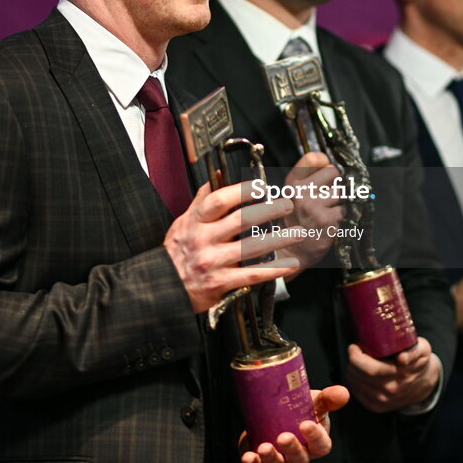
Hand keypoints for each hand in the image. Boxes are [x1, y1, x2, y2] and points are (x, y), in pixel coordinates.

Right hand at [165, 181, 302, 312]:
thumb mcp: (183, 221)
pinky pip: (252, 274)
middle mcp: (204, 239)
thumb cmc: (176, 252)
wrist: (162, 287)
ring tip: (299, 232)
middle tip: (288, 204)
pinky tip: (290, 264)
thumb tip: (217, 175)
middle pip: (240, 221)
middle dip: (268, 211)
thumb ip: (202, 200)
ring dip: (279, 239)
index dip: (242, 191)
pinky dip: (274, 269)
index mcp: (195, 222)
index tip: (261, 185)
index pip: (219, 201)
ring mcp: (212, 262)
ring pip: (251, 247)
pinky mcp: (220, 283)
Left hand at [240, 385, 349, 462]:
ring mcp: (281, 460)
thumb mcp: (315, 403)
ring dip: (271, 458)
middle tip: (283, 437)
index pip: (321, 445)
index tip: (306, 424)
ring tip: (263, 448)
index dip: (315, 437)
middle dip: (291, 448)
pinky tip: (249, 457)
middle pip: (299, 458)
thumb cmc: (299, 410)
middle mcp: (300, 454)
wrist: (275, 413)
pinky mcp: (262, 460)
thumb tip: (343, 393)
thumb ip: (328, 399)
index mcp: (315, 442)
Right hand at [277, 152, 344, 278]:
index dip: (325, 163)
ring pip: (341, 192)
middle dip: (335, 183)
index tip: (325, 171)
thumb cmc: (294, 223)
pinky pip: (344, 210)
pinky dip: (340, 216)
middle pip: (333, 172)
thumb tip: (331, 164)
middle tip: (328, 196)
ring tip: (326, 212)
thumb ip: (308, 180)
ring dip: (338, 202)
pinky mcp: (327, 220)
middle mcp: (302, 191)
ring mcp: (315, 206)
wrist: (290, 253)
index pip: (314, 157)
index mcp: (292, 183)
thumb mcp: (292, 197)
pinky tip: (328, 223)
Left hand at [345, 337, 439, 412]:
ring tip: (359, 361)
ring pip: (354, 382)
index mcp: (399, 376)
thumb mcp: (422, 349)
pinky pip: (355, 391)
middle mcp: (389, 391)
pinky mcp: (375, 407)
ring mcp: (381, 401)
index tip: (356, 346)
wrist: (422, 384)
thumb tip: (402, 358)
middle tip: (356, 351)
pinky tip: (360, 373)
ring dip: (352, 369)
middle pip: (357, 374)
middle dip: (352, 360)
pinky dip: (354, 380)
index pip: (368, 369)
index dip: (356, 356)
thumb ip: (413, 352)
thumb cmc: (418, 361)